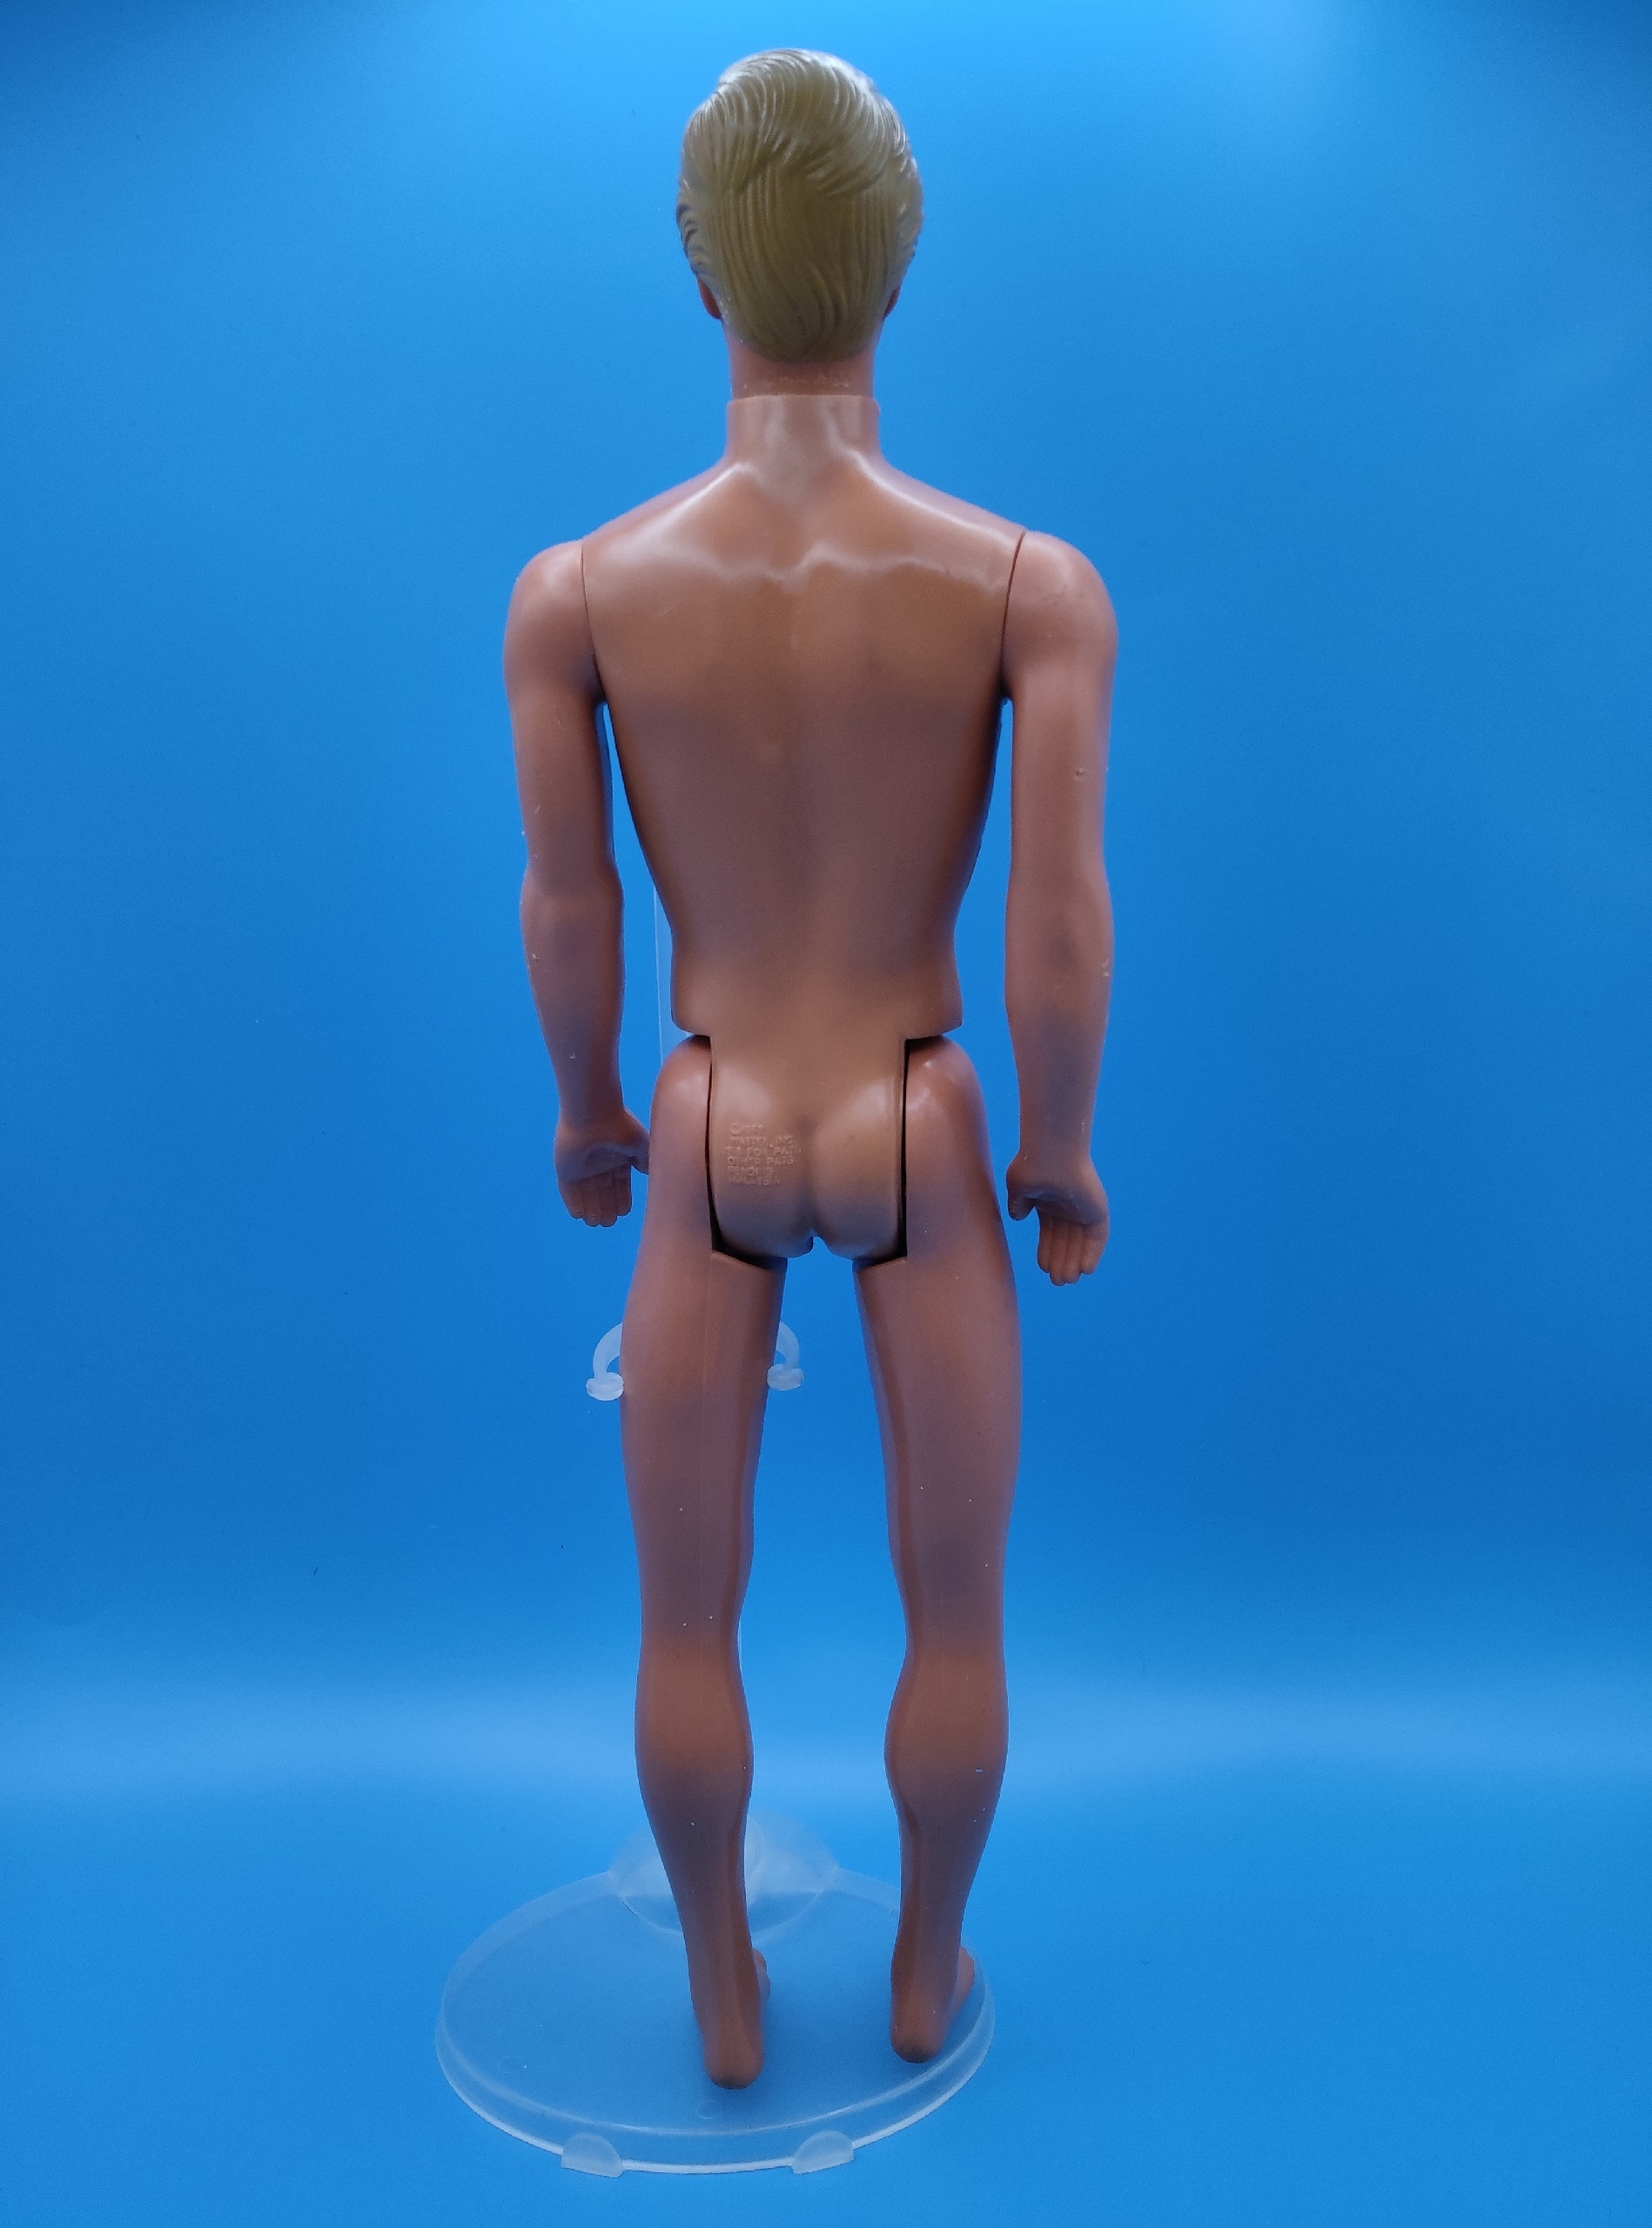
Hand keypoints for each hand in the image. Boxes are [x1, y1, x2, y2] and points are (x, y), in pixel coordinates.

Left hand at [554, 1109, 649, 1226]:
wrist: (594, 1113)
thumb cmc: (620, 1126)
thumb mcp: (641, 1145)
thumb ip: (645, 1161)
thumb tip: (650, 1174)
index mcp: (617, 1155)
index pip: (619, 1182)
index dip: (621, 1198)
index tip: (623, 1212)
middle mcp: (599, 1162)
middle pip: (603, 1190)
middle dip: (606, 1207)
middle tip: (609, 1223)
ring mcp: (581, 1165)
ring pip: (586, 1193)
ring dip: (591, 1208)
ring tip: (597, 1223)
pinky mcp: (565, 1168)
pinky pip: (568, 1189)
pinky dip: (573, 1202)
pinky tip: (579, 1216)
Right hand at [1006, 1151, 1109, 1286]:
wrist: (1050, 1153)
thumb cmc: (1032, 1165)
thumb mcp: (1019, 1188)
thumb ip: (1019, 1203)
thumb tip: (1018, 1217)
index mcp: (1050, 1201)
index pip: (1051, 1233)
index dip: (1047, 1251)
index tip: (1043, 1268)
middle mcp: (1068, 1206)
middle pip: (1066, 1240)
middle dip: (1061, 1260)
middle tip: (1058, 1282)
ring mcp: (1084, 1207)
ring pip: (1081, 1241)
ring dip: (1075, 1261)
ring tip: (1068, 1280)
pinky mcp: (1098, 1208)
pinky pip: (1098, 1236)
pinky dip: (1093, 1253)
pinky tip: (1086, 1270)